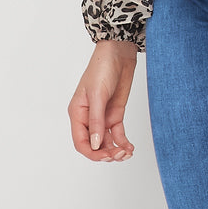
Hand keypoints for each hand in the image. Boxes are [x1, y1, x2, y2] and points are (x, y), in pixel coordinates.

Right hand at [68, 40, 137, 162]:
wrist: (119, 52)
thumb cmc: (102, 67)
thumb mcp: (97, 94)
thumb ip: (97, 120)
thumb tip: (96, 145)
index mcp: (77, 113)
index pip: (81, 142)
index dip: (92, 153)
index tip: (105, 156)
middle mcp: (89, 117)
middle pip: (94, 144)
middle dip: (105, 153)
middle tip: (119, 155)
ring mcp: (103, 116)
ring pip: (107, 141)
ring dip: (115, 150)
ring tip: (126, 152)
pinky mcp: (116, 112)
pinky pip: (117, 133)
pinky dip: (123, 142)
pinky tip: (129, 147)